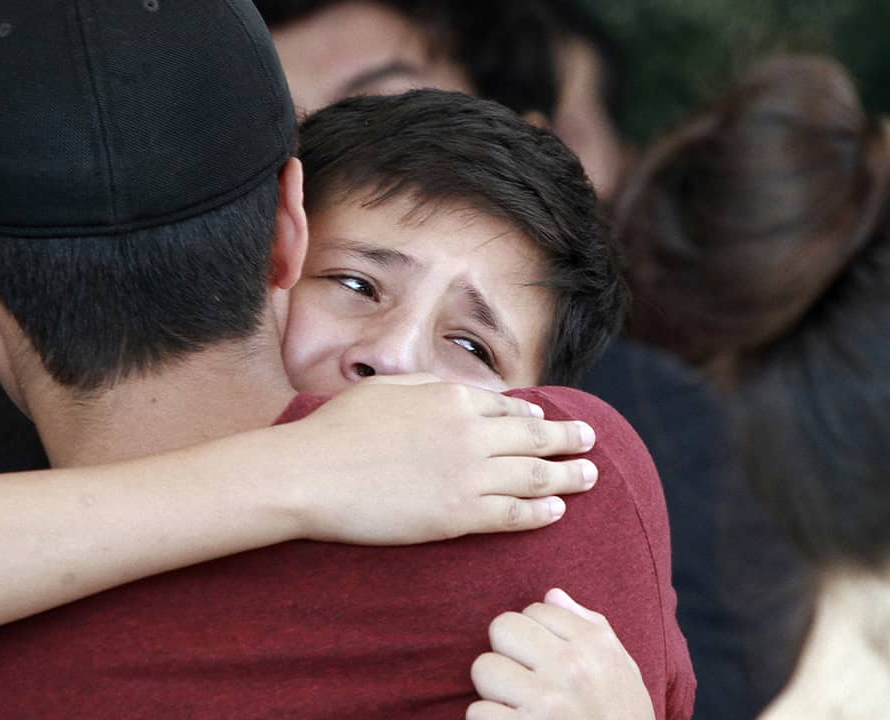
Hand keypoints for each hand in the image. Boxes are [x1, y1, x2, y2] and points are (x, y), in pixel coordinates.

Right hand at [282, 375, 596, 543]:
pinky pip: (514, 515)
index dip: (533, 415)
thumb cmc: (337, 429)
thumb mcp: (386, 388)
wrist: (311, 473)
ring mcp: (468, 475)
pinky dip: (542, 512)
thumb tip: (458, 390)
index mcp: (452, 398)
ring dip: (568, 475)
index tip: (546, 420)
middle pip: (535, 438)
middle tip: (590, 441)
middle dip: (569, 439)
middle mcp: (470, 433)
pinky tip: (557, 511)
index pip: (508, 407)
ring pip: (535, 476)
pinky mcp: (459, 515)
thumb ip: (429, 386)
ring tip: (589, 476)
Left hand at [468, 589, 654, 719]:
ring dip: (495, 693)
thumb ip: (591, 628)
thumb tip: (552, 593)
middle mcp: (572, 667)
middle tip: (526, 682)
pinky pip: (477, 712)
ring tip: (521, 709)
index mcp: (596, 646)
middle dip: (508, 655)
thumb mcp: (623, 672)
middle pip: (501, 628)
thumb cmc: (621, 719)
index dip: (534, 636)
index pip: (535, 609)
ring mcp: (547, 701)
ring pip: (483, 668)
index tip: (548, 662)